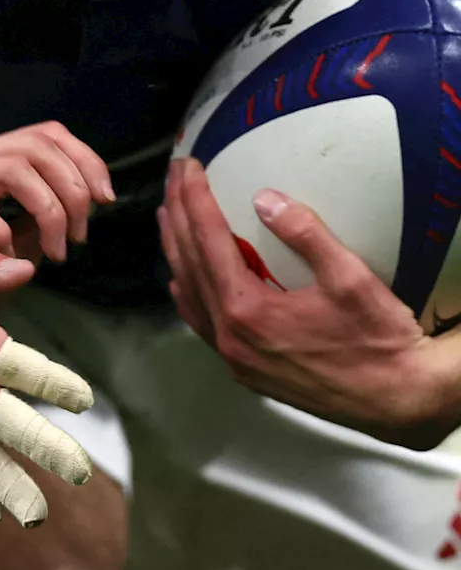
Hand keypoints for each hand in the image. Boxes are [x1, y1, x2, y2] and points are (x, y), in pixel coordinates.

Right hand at [0, 122, 114, 262]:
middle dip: (74, 188)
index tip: (105, 199)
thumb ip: (34, 222)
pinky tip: (6, 260)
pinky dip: (3, 233)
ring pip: (16, 165)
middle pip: (37, 142)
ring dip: (50, 210)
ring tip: (56, 250)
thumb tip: (83, 202)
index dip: (85, 160)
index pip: (42, 133)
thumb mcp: (6, 247)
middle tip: (80, 236)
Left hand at [159, 158, 456, 448]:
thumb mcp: (350, 278)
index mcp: (246, 310)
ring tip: (169, 214)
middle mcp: (228, 336)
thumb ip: (305, 234)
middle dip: (177, 215)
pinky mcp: (244, 370)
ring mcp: (233, 357)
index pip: (206, 240)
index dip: (193, 198)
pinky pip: (201, 322)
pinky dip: (188, 290)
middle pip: (188, 262)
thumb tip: (264, 198)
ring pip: (188, 293)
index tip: (185, 166)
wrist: (399, 402)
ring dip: (176, 250)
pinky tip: (183, 275)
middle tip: (173, 178)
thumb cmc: (379, 339)